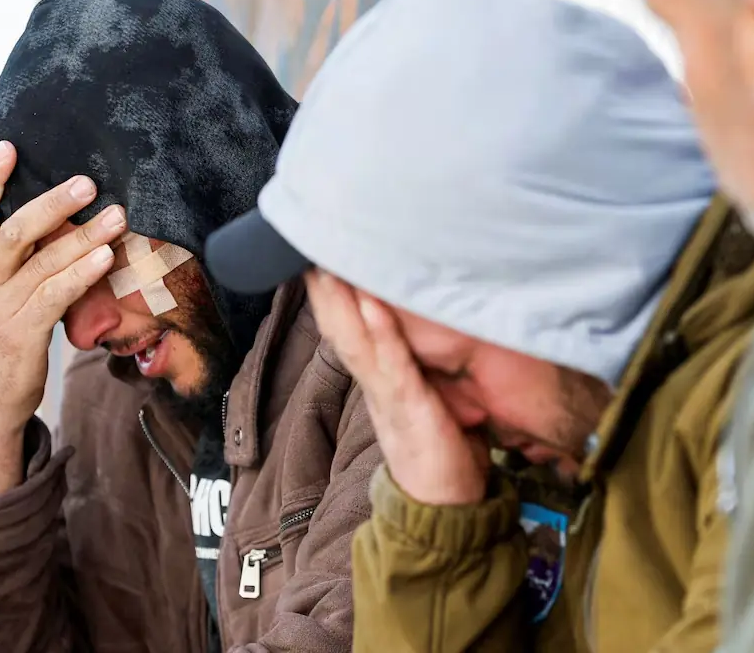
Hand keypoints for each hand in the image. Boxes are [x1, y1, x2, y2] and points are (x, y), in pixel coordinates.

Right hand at [0, 141, 125, 496]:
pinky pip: (52, 296)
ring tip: (117, 216)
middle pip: (11, 230)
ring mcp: (0, 309)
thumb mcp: (11, 298)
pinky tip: (106, 259)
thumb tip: (79, 231)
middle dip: (50, 202)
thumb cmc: (8, 344)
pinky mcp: (20, 335)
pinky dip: (80, 274)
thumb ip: (33, 265)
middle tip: (88, 181)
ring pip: (38, 261)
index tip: (9, 146)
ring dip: (81, 236)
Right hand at [305, 270, 488, 505]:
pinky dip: (381, 335)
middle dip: (324, 286)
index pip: (350, 329)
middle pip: (342, 329)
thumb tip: (413, 340)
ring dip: (340, 301)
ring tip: (325, 262)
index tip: (319, 252)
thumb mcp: (426, 402)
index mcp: (381, 381)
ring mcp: (390, 398)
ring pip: (357, 342)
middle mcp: (377, 386)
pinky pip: (393, 367)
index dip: (333, 293)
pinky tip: (370, 305)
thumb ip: (415, 372)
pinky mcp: (411, 412)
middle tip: (306, 240)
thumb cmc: (442, 455)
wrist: (447, 512)